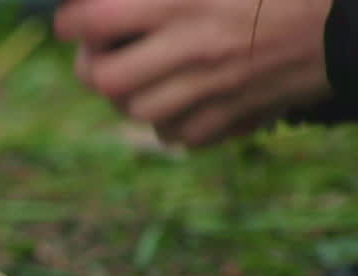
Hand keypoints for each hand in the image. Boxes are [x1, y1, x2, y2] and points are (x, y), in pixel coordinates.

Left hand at [55, 0, 333, 146]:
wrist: (351, 19)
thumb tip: (112, 1)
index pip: (94, 22)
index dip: (72, 22)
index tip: (72, 21)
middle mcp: (194, 48)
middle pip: (105, 80)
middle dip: (93, 66)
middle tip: (102, 52)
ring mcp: (215, 88)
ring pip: (136, 112)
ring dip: (128, 94)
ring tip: (140, 74)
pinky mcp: (237, 116)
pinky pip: (178, 135)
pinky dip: (168, 120)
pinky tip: (178, 96)